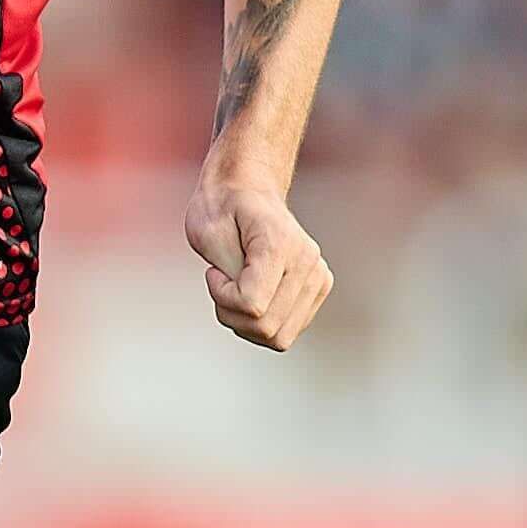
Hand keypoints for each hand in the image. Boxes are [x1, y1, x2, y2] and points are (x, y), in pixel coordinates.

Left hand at [184, 173, 333, 351]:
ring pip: (279, 338)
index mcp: (280, 244)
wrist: (247, 189)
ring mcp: (317, 276)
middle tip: (221, 284)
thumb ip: (228, 273)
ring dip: (246, 324)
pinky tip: (252, 296)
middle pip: (266, 328)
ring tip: (236, 290)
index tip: (213, 272)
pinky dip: (261, 324)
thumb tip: (250, 309)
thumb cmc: (222, 208)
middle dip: (232, 315)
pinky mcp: (318, 288)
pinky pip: (286, 332)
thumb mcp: (207, 233)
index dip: (222, 298)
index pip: (252, 306)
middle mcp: (307, 262)